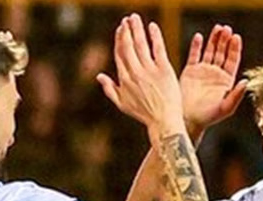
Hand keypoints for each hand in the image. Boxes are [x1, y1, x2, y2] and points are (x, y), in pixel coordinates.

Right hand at [98, 14, 182, 132]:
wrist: (163, 121)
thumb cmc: (143, 114)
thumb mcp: (122, 104)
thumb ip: (109, 89)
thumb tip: (98, 75)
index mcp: (124, 79)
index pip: (120, 54)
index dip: (119, 39)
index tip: (120, 29)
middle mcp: (135, 72)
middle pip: (128, 46)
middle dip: (126, 30)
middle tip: (127, 19)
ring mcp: (149, 70)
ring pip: (141, 44)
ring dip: (137, 29)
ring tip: (135, 17)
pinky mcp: (164, 70)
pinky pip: (158, 49)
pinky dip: (154, 36)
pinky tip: (152, 26)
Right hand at [180, 24, 246, 138]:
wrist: (188, 120)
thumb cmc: (208, 117)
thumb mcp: (225, 108)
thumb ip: (236, 95)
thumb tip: (246, 82)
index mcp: (226, 81)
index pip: (232, 60)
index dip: (234, 49)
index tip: (236, 37)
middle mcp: (216, 74)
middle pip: (222, 52)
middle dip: (225, 40)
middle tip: (227, 29)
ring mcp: (203, 71)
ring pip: (210, 51)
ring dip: (213, 39)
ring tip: (217, 28)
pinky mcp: (190, 71)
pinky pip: (194, 55)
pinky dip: (196, 46)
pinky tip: (199, 37)